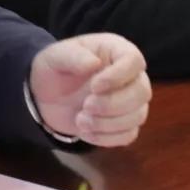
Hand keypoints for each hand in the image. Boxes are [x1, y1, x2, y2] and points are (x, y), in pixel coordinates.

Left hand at [29, 33, 150, 146]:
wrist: (48, 97)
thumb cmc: (56, 69)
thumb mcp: (56, 56)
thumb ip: (73, 56)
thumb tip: (94, 63)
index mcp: (118, 52)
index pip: (134, 60)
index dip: (119, 75)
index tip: (94, 86)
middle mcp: (131, 76)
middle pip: (141, 92)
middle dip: (112, 104)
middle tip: (85, 106)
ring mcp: (131, 101)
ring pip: (138, 115)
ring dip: (108, 124)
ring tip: (80, 121)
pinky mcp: (125, 123)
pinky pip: (129, 134)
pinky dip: (107, 137)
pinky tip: (86, 132)